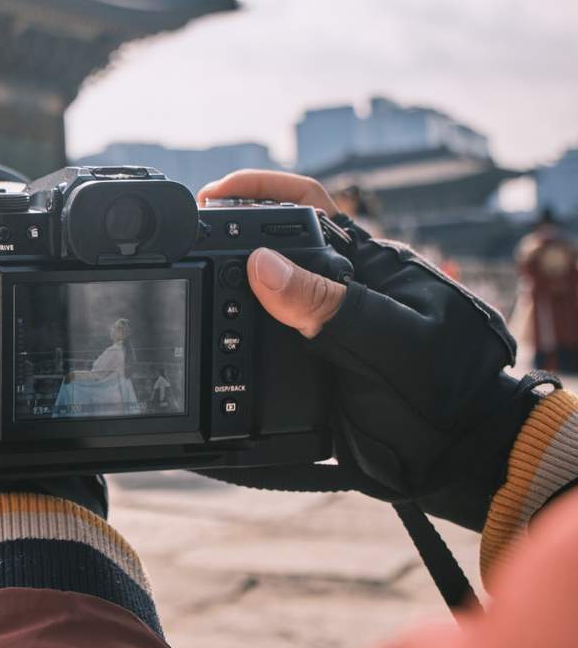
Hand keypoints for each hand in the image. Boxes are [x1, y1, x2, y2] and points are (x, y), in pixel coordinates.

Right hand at [203, 170, 530, 529]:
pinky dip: (238, 343)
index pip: (309, 207)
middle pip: (278, 248)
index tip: (214, 196)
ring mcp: (326, 328)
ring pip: (266, 298)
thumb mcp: (389, 341)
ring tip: (195, 292)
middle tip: (189, 244)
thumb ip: (330, 304)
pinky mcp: (312, 368)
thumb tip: (262, 264)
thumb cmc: (449, 390)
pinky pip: (265, 345)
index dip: (260, 191)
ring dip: (231, 292)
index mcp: (368, 265)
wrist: (457, 456)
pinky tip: (217, 349)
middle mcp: (344, 290)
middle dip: (232, 239)